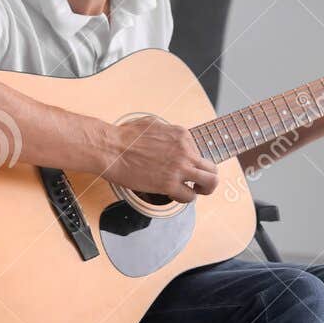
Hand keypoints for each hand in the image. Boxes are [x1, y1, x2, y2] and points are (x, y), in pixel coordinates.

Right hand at [101, 114, 218, 201]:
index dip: (192, 162)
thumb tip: (169, 139)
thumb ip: (167, 132)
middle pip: (213, 168)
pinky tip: (173, 194)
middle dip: (207, 178)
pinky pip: (189, 196)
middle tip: (197, 184)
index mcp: (182, 135)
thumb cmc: (124, 136)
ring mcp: (179, 167)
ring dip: (203, 190)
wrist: (110, 148)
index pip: (199, 152)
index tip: (181, 167)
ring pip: (210, 182)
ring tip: (192, 191)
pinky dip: (184, 198)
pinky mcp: (169, 184)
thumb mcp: (152, 124)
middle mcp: (186, 151)